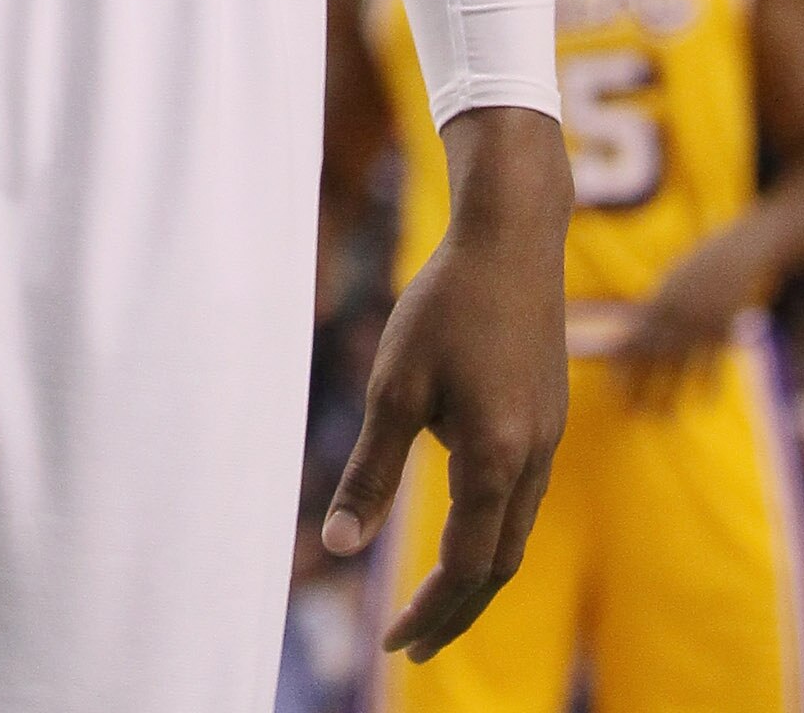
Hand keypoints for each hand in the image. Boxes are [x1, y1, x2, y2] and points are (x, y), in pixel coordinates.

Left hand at [324, 106, 569, 663]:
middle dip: (453, 613)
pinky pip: (522, 496)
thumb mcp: (394, 385)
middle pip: (497, 566)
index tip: (393, 643)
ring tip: (431, 601)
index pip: (465, 568)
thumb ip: (370, 470)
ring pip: (514, 533)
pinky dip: (491, 531)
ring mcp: (548, 439)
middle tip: (411, 645)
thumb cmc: (444, 305)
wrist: (512, 239)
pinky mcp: (548, 417)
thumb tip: (337, 545)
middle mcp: (533, 460)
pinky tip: (461, 521)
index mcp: (495, 459)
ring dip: (474, 576)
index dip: (428, 613)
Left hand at [612, 220, 767, 406]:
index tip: (611, 385)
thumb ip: (653, 310)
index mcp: (658, 301)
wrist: (736, 254)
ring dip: (670, 393)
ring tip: (660, 418)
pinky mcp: (724, 330)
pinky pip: (714, 362)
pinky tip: (701, 403)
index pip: (634, 337)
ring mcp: (701, 323)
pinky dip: (708, 383)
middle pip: (653, 356)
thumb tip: (633, 332)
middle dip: (639, 385)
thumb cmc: (697, 269)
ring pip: (682, 365)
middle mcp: (676, 314)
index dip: (621, 363)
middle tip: (627, 412)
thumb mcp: (670, 284)